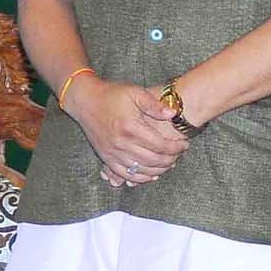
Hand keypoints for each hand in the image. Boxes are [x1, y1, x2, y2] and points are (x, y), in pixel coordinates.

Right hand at [64, 75, 189, 183]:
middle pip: (153, 160)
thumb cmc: (112, 94)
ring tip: (169, 163)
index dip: (176, 147)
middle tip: (179, 154)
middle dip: (170, 159)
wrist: (85, 101)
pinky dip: (141, 178)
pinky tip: (152, 174)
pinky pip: (126, 175)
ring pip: (141, 171)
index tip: (185, 144)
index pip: (160, 145)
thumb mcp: (135, 93)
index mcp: (131, 127)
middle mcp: (121, 143)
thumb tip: (173, 114)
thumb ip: (154, 105)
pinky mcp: (106, 158)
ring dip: (159, 170)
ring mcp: (112, 153)